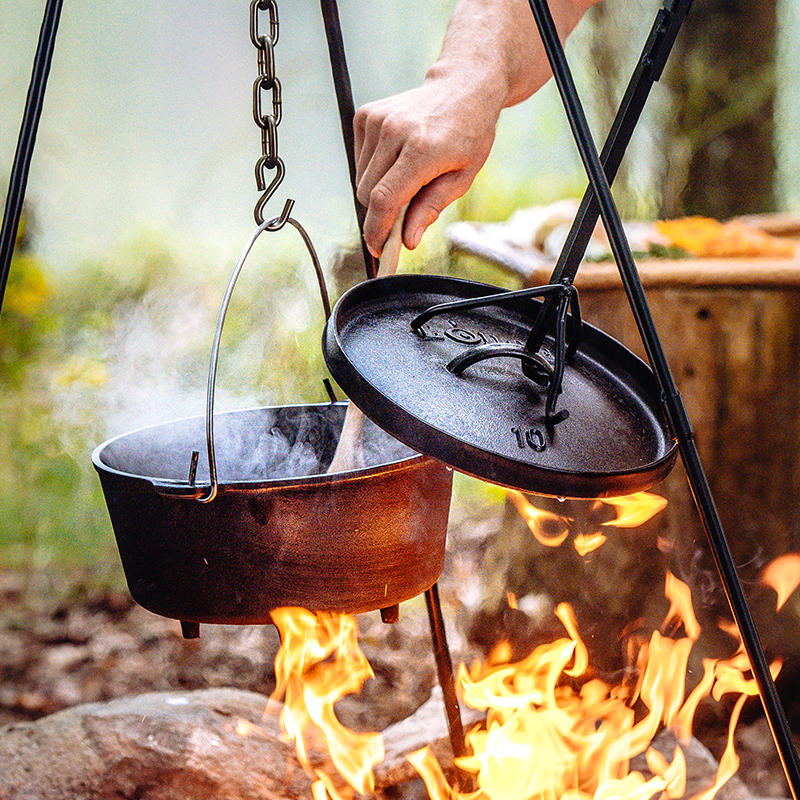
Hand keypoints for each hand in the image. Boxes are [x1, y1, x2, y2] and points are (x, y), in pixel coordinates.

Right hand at [354, 72, 502, 256]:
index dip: (377, 231)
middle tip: (401, 217)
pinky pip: (359, 161)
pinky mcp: (366, 115)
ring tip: (406, 179)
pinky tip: (396, 160)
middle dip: (380, 214)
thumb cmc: (469, 133)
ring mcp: (377, 120)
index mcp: (423, 149)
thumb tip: (407, 240)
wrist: (463, 86)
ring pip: (360, 180)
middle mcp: (395, 131)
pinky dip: (373, 171)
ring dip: (377, 191)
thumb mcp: (462, 178)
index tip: (378, 249)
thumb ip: (431, 209)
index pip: (385, 200)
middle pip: (368, 194)